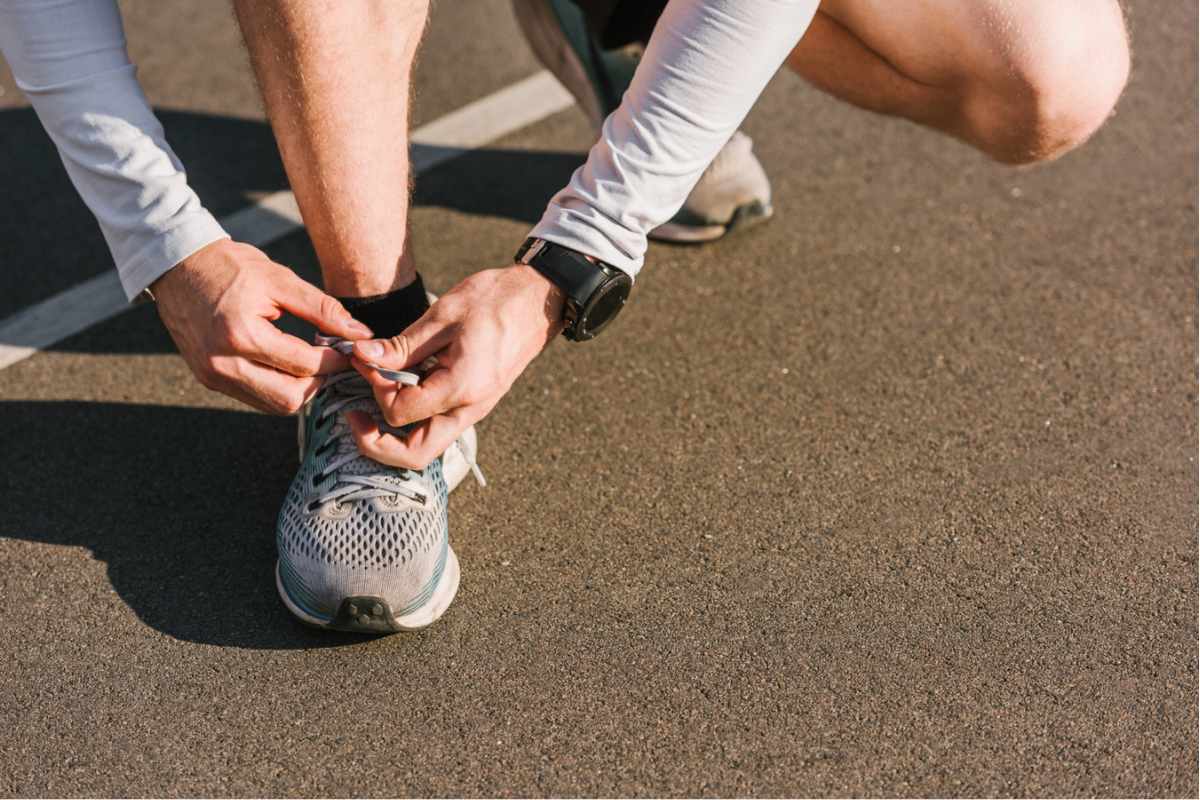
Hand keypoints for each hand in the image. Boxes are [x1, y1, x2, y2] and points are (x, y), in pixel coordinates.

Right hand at [152, 238, 372, 413]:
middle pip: (289, 398)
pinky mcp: (207, 379)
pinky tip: (286, 363)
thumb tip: (360, 333)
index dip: (335, 360)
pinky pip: (253, 397)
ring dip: (298, 388)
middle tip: (330, 360)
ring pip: (272, 404)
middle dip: (318, 383)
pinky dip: (276, 386)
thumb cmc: (230, 266)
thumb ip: (323, 310)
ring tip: (309, 360)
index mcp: (241, 334)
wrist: (177, 265)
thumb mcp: (281, 280)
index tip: (349, 349)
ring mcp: (212, 375)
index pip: (304, 365)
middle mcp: (222, 363)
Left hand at [345, 265, 564, 467]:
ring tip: (372, 401)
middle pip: (416, 454)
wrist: (537, 300)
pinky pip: (437, 425)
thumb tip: (363, 357)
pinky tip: (399, 388)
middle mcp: (470, 408)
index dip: (375, 389)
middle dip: (377, 444)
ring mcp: (474, 409)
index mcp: (462, 387)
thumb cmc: (494, 300)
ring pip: (427, 445)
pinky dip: (411, 418)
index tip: (366, 361)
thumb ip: (401, 345)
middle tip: (353, 416)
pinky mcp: (473, 402)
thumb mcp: (442, 315)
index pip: (401, 412)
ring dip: (393, 434)